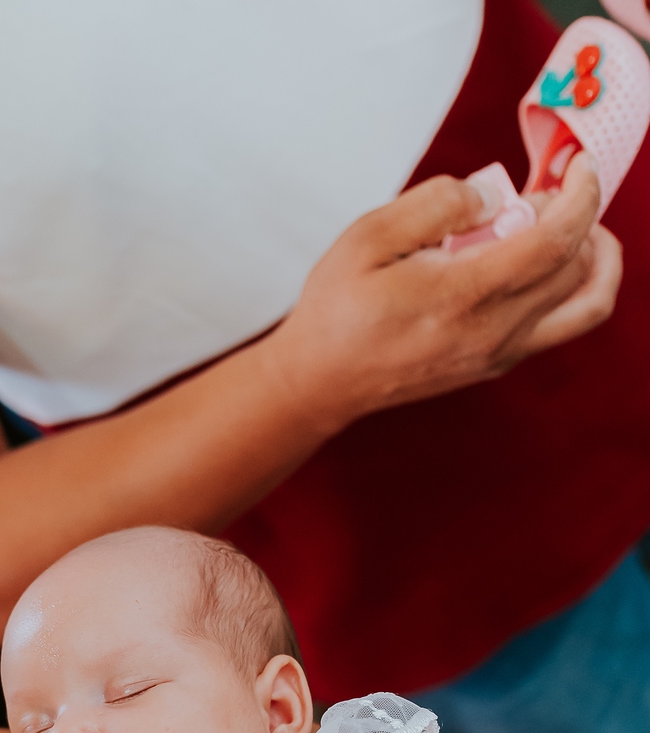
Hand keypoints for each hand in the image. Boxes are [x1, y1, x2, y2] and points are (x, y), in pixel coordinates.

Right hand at [268, 152, 619, 436]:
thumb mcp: (368, 237)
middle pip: (577, 266)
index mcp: (462, 295)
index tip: (578, 167)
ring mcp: (498, 353)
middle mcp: (492, 331)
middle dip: (576, 217)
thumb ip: (435, 205)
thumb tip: (490, 195)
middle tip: (541, 194)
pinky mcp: (495, 364)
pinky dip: (570, 286)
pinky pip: (561, 325)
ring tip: (565, 228)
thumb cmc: (337, 311)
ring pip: (586, 304)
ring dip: (593, 257)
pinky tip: (536, 261)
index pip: (555, 241)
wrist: (320, 382)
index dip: (581, 195)